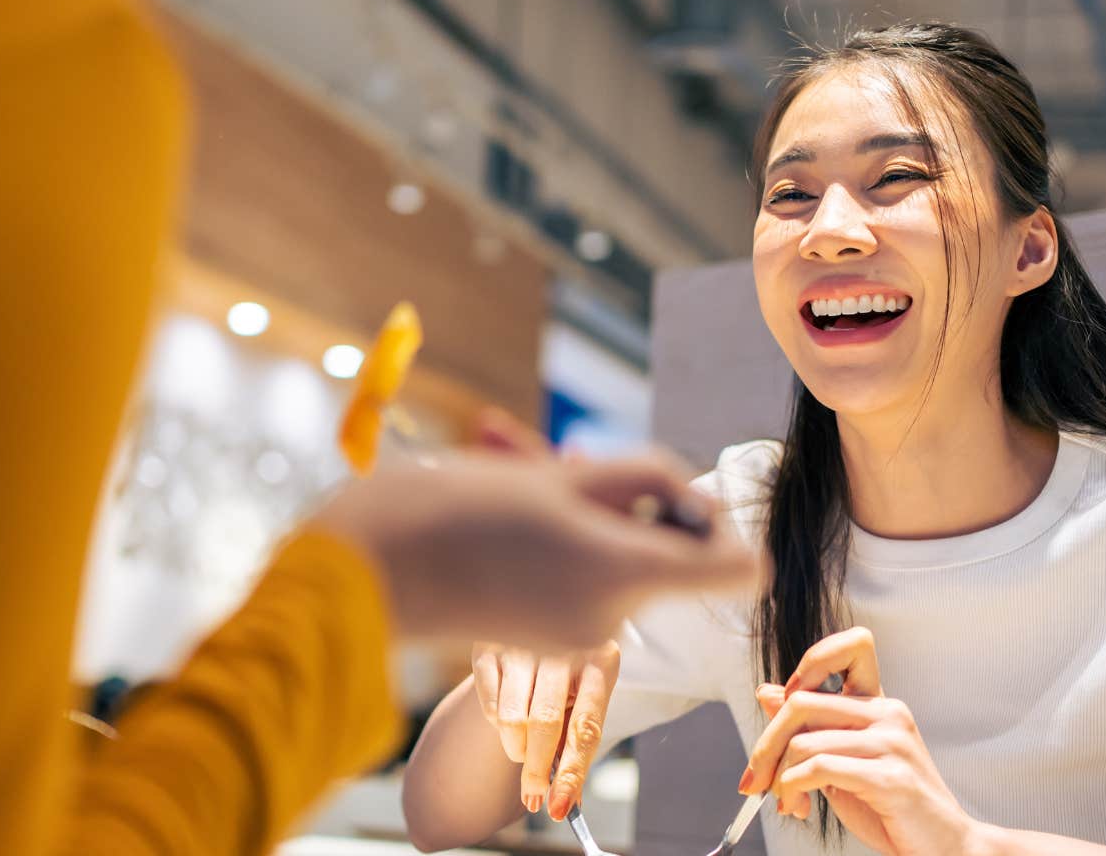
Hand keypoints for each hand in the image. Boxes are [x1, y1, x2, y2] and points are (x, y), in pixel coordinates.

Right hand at [312, 453, 758, 651]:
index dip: (718, 522)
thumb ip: (644, 480)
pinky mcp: (546, 637)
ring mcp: (579, 635)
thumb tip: (691, 501)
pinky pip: (583, 577)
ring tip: (516, 481)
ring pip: (621, 558)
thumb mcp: (559, 475)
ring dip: (588, 515)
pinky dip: (561, 543)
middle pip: (668, 551)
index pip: (740, 569)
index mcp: (626, 575)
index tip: (665, 493)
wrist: (364, 572)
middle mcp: (615, 618)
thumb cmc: (457, 510)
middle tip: (562, 467)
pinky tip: (504, 511)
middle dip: (631, 501)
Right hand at [470, 641, 618, 820]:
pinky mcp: (490, 646)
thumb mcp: (586, 698)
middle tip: (534, 796)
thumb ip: (577, 743)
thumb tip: (569, 802)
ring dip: (516, 748)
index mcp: (600, 661)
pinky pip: (489, 705)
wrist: (546, 617)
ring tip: (524, 748)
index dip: (572, 773)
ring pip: (512, 719)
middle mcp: (562, 647)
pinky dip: (498, 723)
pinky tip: (510, 715)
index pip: (585, 727)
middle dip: (536, 770)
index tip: (560, 808)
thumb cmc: (571, 673)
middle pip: (544, 724)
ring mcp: (523, 643)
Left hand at [742, 628, 978, 855]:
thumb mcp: (843, 761)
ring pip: (804, 741)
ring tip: (784, 801)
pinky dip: (794, 788)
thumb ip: (812, 728)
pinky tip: (797, 806)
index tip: (785, 704)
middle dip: (765, 744)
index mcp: (880, 705)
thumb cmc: (891, 806)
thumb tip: (767, 693)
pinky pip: (820, 768)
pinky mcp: (890, 777)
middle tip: (755, 779)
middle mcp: (889, 715)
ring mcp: (893, 744)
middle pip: (802, 703)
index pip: (853, 645)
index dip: (811, 662)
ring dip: (779, 778)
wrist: (943, 847)